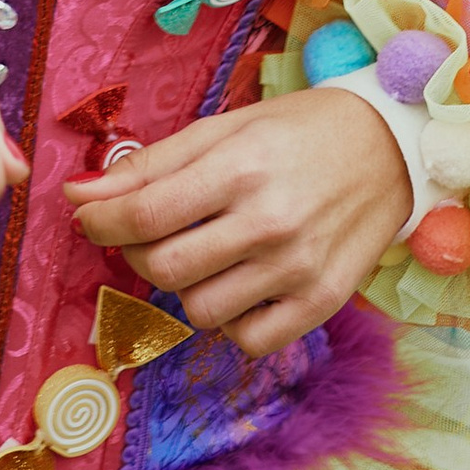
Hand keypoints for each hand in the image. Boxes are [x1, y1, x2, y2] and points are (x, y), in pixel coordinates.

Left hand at [67, 90, 411, 359]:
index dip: (100, 222)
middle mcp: (269, 222)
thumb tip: (78, 194)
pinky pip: (247, 340)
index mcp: (240, 167)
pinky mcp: (322, 303)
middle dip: (136, 252)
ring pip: (199, 310)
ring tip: (204, 254)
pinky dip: (231, 320)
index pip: (144, 214)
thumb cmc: (296, 132)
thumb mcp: (223, 129)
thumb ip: (150, 165)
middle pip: (163, 267)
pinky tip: (241, 284)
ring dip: (185, 286)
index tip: (88, 218)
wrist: (390, 148)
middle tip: (147, 232)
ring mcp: (298, 269)